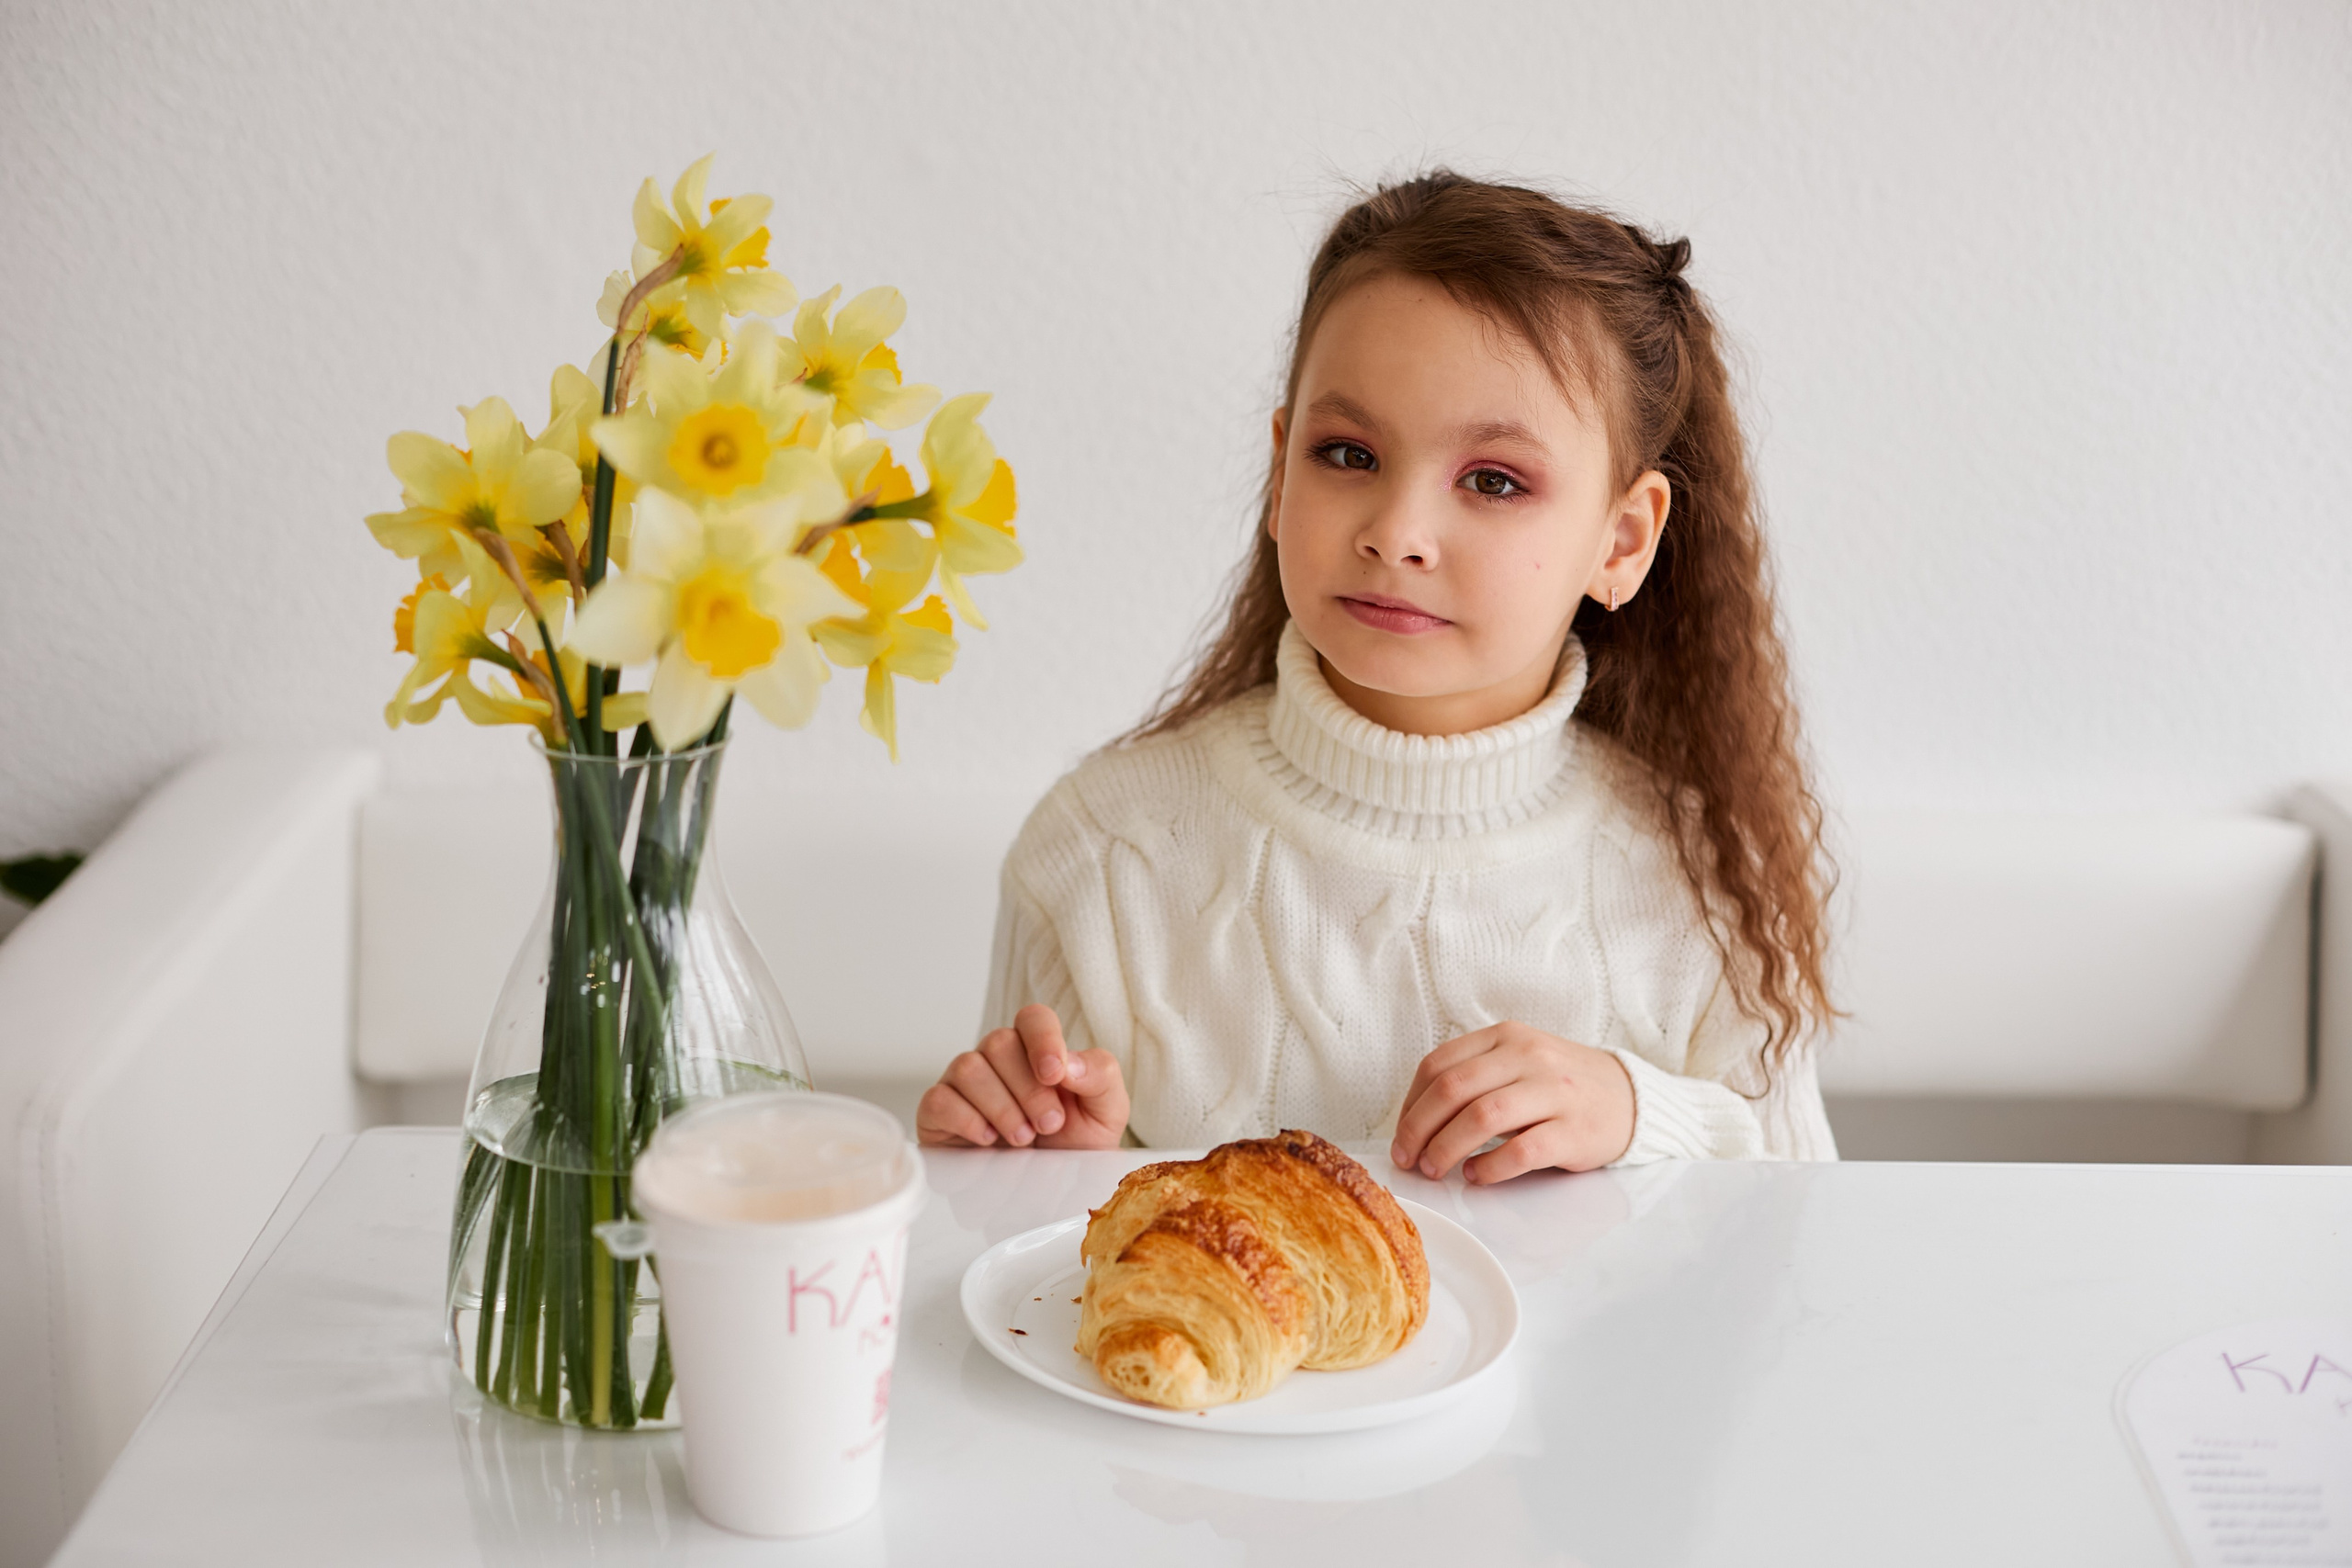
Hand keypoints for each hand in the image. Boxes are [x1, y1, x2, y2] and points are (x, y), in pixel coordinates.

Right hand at [916, 1004, 1129, 1149]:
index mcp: (1037, 1049)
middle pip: (999, 1042)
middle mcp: (997, 1059)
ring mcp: (964, 1083)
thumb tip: (1069, 1063)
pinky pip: (939, 1100)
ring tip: (1023, 1139)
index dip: (1043, 1039)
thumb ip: (1100, 1075)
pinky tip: (988, 1140)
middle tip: (1048, 1125)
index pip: (1033, 1018)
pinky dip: (967, 1121)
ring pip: (968, 1068)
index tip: (1054, 1075)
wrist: (1049, 1190)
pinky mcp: (939, 1111)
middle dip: (1029, 1090)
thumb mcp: (1106, 1111)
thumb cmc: (1075, 1144)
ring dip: (1001, 1108)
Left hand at [1390, 1021, 1633, 1183]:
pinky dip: (1490, 1167)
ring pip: (1482, 1117)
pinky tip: (1478, 1177)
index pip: (1438, 1064)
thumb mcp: (1517, 1061)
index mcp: (1506, 1036)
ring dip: (1447, 1148)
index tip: (1401, 1135)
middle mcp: (1528, 1056)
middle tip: (1408, 1159)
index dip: (1409, 1104)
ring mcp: (1554, 1091)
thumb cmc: (1561, 1085)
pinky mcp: (1574, 1130)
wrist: (1630, 1099)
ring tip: (1436, 1170)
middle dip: (1418, 1129)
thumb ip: (1473, 1077)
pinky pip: (1522, 1150)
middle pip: (1453, 1089)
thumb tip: (1416, 1121)